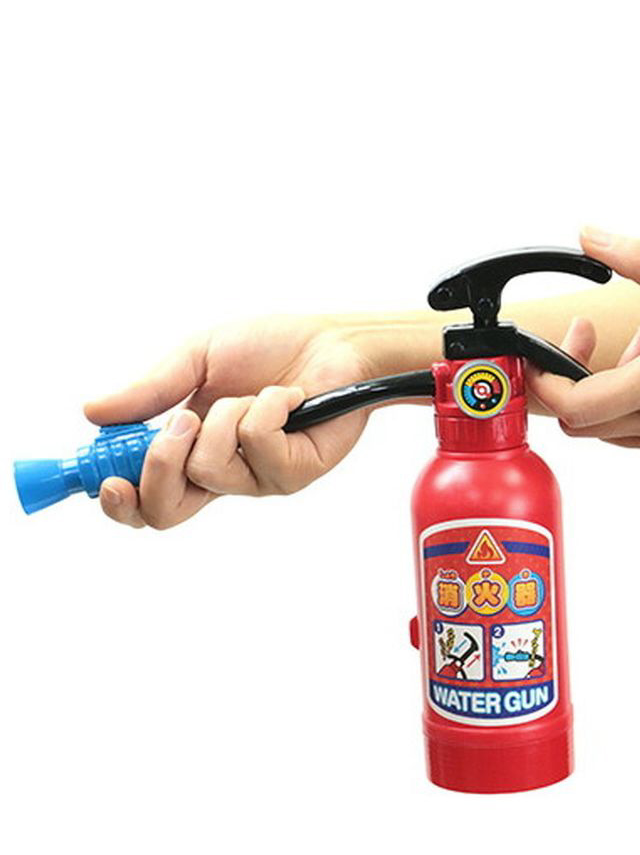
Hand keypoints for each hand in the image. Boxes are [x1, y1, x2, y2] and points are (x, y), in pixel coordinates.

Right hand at [85, 315, 381, 527]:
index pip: (146, 499)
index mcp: (191, 453)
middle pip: (166, 512)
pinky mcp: (294, 472)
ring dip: (226, 416)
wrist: (331, 343)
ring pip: (210, 468)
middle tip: (182, 420)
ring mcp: (259, 479)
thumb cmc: (271, 350)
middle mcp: (224, 474)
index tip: (107, 479)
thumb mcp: (199, 359)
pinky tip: (288, 398)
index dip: (120, 503)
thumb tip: (93, 413)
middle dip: (159, 464)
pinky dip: (267, 407)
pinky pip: (257, 445)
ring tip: (255, 395)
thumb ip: (150, 391)